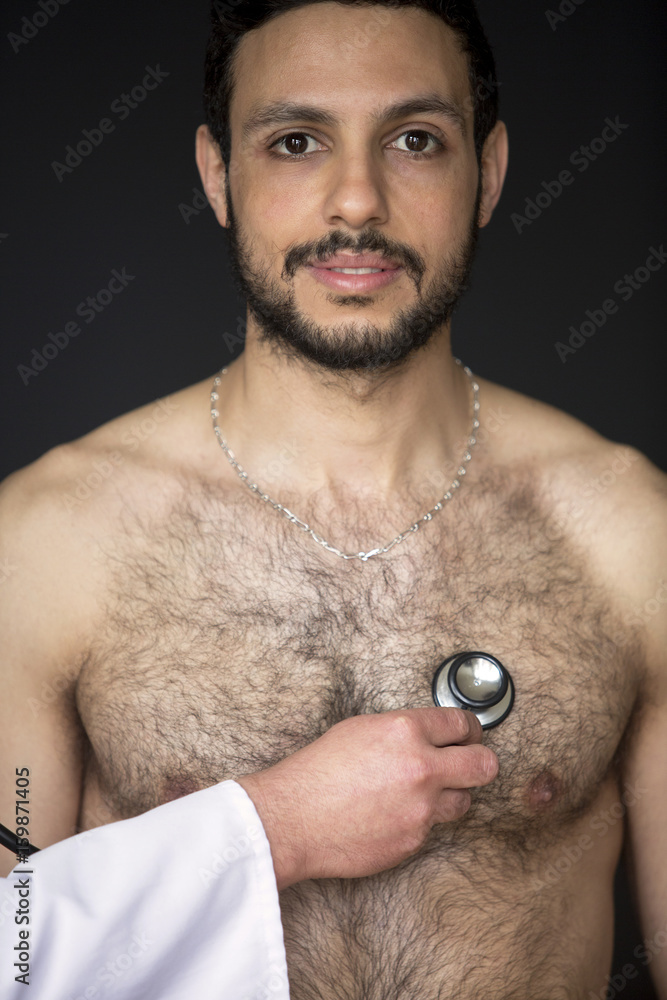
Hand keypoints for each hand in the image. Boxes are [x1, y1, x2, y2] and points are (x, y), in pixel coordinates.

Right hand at [236, 707, 497, 887]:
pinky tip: (392, 815)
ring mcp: (421, 808)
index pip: (462, 724)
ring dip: (450, 795)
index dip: (471, 729)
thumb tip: (430, 736)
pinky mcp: (414, 841)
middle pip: (483, 764)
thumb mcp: (361, 729)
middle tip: (471, 762)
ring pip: (464, 801)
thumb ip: (402, 731)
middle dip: (481, 762)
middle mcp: (421, 768)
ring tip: (423, 793)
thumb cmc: (317, 771)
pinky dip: (418, 821)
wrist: (292, 818)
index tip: (471, 735)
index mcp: (405, 731)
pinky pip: (431, 828)